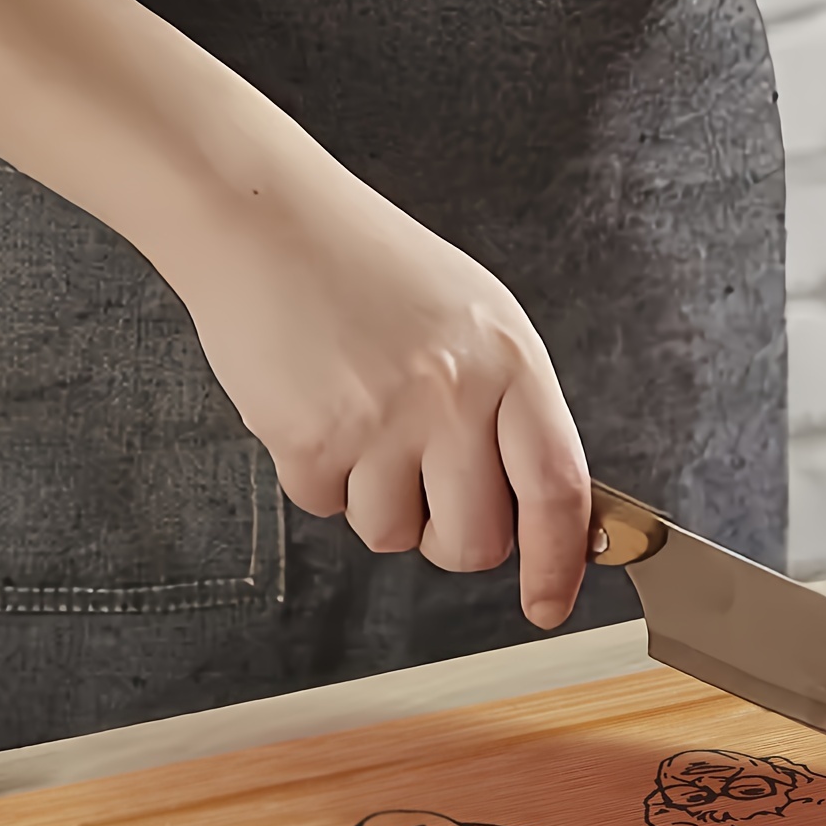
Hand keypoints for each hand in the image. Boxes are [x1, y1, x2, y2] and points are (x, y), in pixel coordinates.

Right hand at [174, 171, 590, 628]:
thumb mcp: (479, 320)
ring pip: (393, 534)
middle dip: (454, 542)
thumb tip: (540, 506)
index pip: (557, 490)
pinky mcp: (309, 439)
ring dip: (378, 501)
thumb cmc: (375, 269)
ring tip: (365, 422)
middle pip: (475, 542)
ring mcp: (382, 421)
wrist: (265, 220)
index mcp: (511, 364)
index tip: (550, 604)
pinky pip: (326, 507)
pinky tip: (319, 408)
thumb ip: (514, 408)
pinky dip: (319, 475)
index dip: (560, 563)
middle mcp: (455, 397)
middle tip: (432, 497)